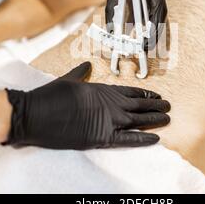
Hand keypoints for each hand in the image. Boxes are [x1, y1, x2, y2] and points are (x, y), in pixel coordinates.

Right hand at [4, 62, 169, 149]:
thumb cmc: (49, 95)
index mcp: (101, 89)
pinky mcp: (101, 136)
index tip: (156, 96)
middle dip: (154, 106)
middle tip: (168, 106)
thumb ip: (80, 74)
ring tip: (168, 118)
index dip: (145, 94)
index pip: (130, 91)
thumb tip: (85, 65)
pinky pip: (127, 138)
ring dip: (154, 119)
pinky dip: (142, 138)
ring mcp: (107, 120)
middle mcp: (109, 103)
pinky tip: (155, 138)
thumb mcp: (67, 80)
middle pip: (138, 105)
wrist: (35, 113)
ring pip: (137, 120)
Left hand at [88, 0, 166, 47]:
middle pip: (160, 11)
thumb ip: (113, 7)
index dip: (154, 24)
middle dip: (156, 30)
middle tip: (149, 46)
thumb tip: (112, 30)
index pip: (157, 5)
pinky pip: (151, 8)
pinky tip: (143, 32)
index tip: (149, 38)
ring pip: (158, 11)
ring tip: (147, 43)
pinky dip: (147, 21)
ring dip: (153, 27)